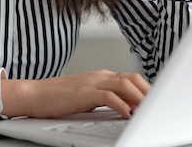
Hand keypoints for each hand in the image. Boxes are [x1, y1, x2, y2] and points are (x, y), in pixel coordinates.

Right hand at [0, 70, 149, 118]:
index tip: (156, 102)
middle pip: (133, 79)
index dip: (146, 89)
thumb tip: (127, 109)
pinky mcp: (85, 92)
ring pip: (125, 85)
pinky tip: (127, 115)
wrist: (34, 94)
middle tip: (157, 107)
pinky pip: (109, 97)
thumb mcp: (87, 98)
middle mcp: (100, 76)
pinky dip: (122, 105)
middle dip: (147, 92)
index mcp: (102, 76)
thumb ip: (106, 100)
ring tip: (147, 112)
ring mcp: (93, 82)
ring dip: (139, 99)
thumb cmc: (58, 99)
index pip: (131, 78)